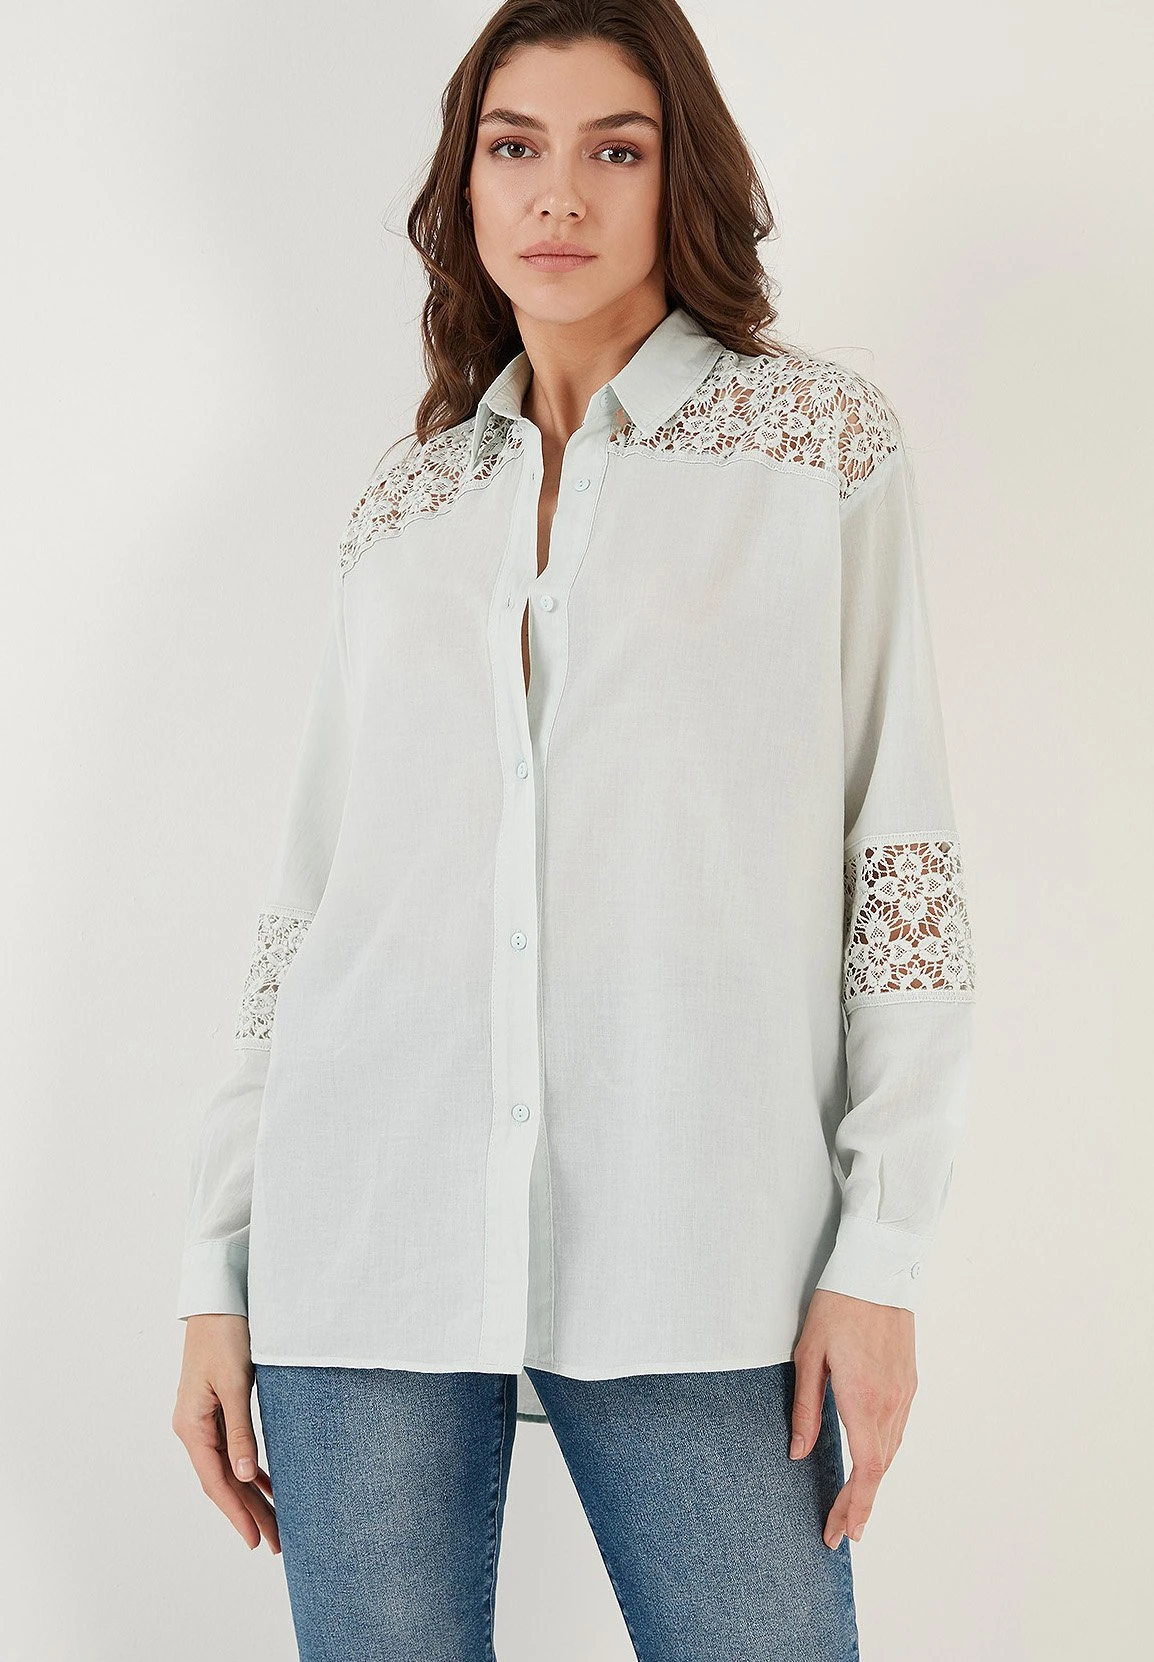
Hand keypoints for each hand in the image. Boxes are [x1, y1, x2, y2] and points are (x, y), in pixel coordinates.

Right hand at [172, 1313, 280, 1553]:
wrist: (218, 1300)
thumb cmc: (226, 1335)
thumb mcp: (235, 1383)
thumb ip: (240, 1430)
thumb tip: (246, 1477)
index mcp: (192, 1425)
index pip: (216, 1481)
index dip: (237, 1513)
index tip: (256, 1541)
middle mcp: (193, 1428)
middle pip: (224, 1480)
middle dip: (249, 1512)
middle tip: (277, 1542)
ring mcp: (203, 1420)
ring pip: (229, 1468)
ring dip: (251, 1494)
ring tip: (276, 1523)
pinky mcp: (216, 1408)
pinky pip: (233, 1449)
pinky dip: (251, 1468)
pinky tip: (268, 1483)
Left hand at [789, 1288, 915, 1550]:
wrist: (876, 1270)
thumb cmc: (837, 1308)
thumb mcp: (808, 1356)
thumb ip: (806, 1409)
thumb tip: (798, 1452)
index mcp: (863, 1400)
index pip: (865, 1471)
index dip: (853, 1506)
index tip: (841, 1533)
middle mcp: (891, 1403)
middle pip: (880, 1470)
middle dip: (860, 1504)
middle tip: (842, 1530)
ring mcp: (904, 1393)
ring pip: (891, 1451)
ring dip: (873, 1482)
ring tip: (853, 1505)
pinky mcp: (909, 1382)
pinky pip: (898, 1429)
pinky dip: (883, 1454)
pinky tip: (871, 1461)